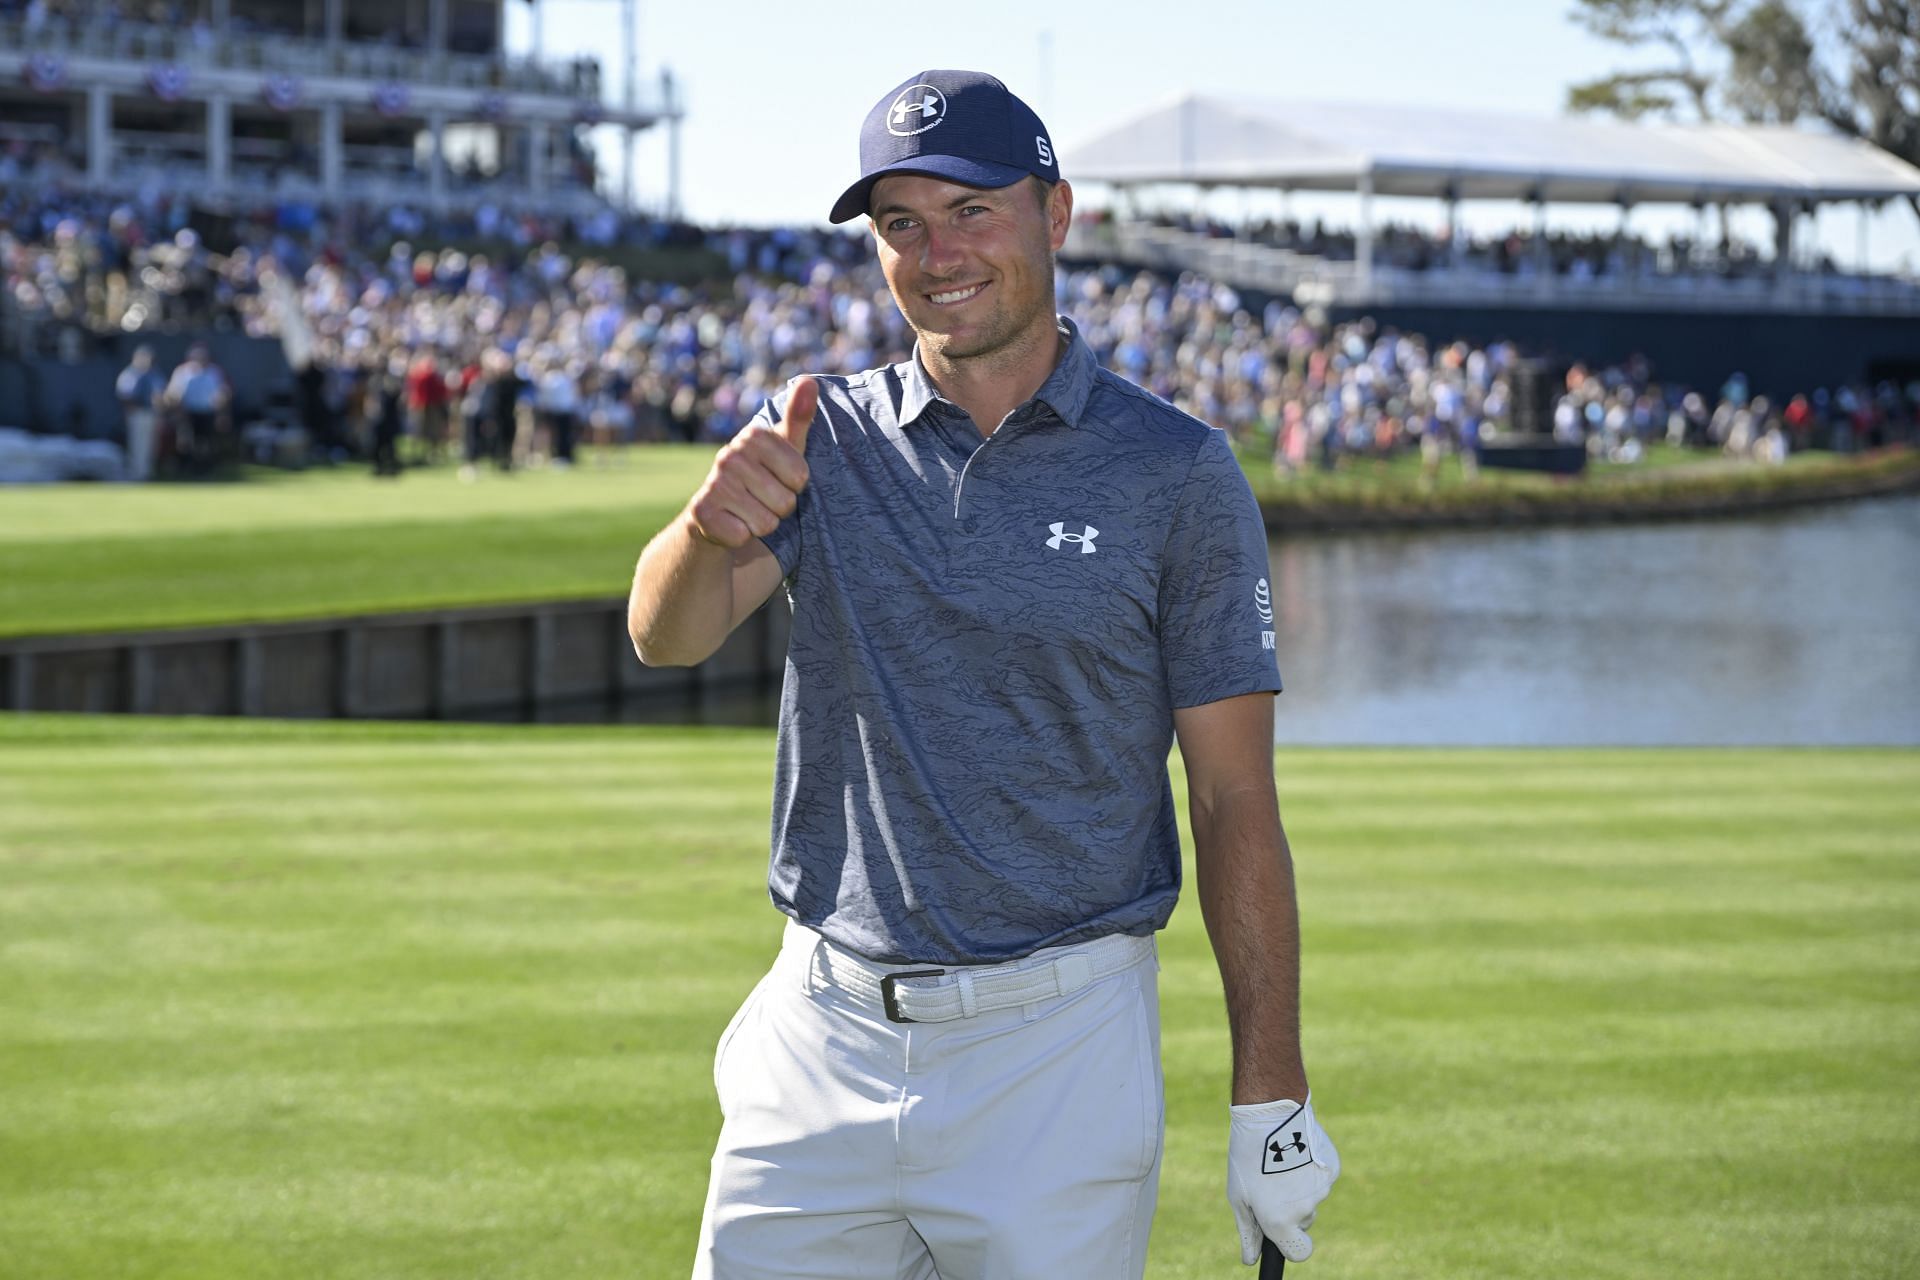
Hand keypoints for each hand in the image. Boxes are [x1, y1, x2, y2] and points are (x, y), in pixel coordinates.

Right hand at [686, 376, 815, 548]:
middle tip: (762, 499)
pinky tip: (732, 523)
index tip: (778, 479)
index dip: (795, 486)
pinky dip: (741, 536)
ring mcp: (714, 483)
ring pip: (766, 523)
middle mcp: (729, 455)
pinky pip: (743, 536)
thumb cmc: (762, 476)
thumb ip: (799, 416)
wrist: (716, 512)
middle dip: (780, 509)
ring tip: (748, 510)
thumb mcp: (785, 447)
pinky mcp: (701, 512)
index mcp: (753, 436)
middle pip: (785, 502)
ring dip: (762, 524)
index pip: (801, 476)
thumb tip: (810, 380)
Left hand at [1227, 1094, 1337, 1264]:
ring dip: (1299, 1187)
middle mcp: (1306, 1210)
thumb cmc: (1248, 1155)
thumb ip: (1248, 1232)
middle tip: (1271, 1181)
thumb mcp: (1238, 1195)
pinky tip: (1296, 1150)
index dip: (1290, 1244)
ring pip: (1312, 1198)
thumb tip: (1250, 1259)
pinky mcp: (1332, 1169)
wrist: (1272, 1113)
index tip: (1282, 1232)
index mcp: (1281, 1222)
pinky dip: (1310, 1170)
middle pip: (1304, 1221)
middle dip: (1290, 1209)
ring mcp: (1322, 1190)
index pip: (1298, 1253)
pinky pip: (1321, 1179)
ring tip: (1280, 1161)